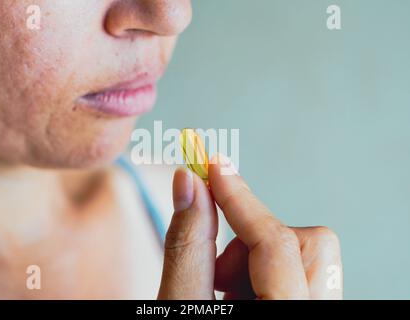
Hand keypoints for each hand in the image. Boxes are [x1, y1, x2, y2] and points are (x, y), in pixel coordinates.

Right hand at [158, 155, 342, 299]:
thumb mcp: (182, 308)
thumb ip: (187, 246)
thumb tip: (188, 184)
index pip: (276, 244)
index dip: (241, 199)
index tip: (214, 166)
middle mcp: (318, 316)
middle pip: (312, 245)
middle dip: (257, 243)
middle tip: (219, 273)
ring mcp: (321, 312)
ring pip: (307, 257)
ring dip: (256, 264)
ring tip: (225, 297)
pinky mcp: (313, 308)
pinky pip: (302, 273)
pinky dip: (265, 276)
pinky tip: (240, 299)